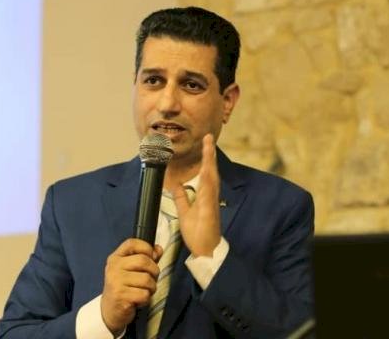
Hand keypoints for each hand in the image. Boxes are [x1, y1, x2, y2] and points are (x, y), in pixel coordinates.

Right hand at [100, 239, 162, 333]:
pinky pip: (144, 294)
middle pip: (143, 261)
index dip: (146, 247)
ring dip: (151, 287)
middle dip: (154, 271)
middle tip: (151, 279)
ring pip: (146, 279)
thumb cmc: (124, 287)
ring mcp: (116, 281)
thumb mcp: (132, 269)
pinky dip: (146, 299)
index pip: (132, 243)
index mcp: (116, 257)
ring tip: (144, 291)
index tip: (152, 256)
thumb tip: (159, 249)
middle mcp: (114, 267)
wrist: (110, 310)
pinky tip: (138, 300)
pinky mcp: (120, 296)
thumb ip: (146, 258)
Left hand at [174, 133, 220, 256]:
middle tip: (209, 137)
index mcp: (204, 196)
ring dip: (210, 162)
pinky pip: (209, 192)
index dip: (205, 158)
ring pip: (211, 177)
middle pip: (210, 170)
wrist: (205, 250)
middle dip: (210, 154)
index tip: (204, 143)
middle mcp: (209, 196)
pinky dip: (208, 180)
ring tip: (209, 147)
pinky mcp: (209, 210)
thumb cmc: (199, 233)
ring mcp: (211, 202)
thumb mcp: (185, 212)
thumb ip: (182, 198)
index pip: (204, 173)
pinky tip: (207, 169)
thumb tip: (177, 184)